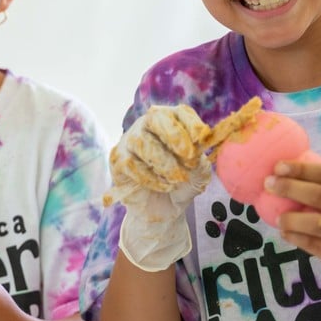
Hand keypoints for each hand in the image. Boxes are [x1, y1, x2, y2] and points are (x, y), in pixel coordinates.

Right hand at [108, 104, 211, 271]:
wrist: (166, 208)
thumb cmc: (183, 181)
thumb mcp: (199, 170)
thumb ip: (199, 156)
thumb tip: (197, 143)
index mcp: (172, 122)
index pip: (180, 112)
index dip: (191, 123)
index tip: (201, 138)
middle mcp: (149, 125)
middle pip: (156, 118)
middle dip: (175, 136)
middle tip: (189, 157)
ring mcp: (130, 140)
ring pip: (142, 143)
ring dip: (165, 164)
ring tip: (178, 179)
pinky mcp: (118, 159)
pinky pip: (132, 164)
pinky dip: (152, 179)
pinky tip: (164, 187)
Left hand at [266, 161, 320, 292]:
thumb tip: (289, 172)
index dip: (300, 169)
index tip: (277, 166)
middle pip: (319, 195)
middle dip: (289, 188)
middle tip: (268, 184)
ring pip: (314, 222)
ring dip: (290, 218)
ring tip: (277, 217)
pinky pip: (313, 245)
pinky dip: (295, 237)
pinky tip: (285, 233)